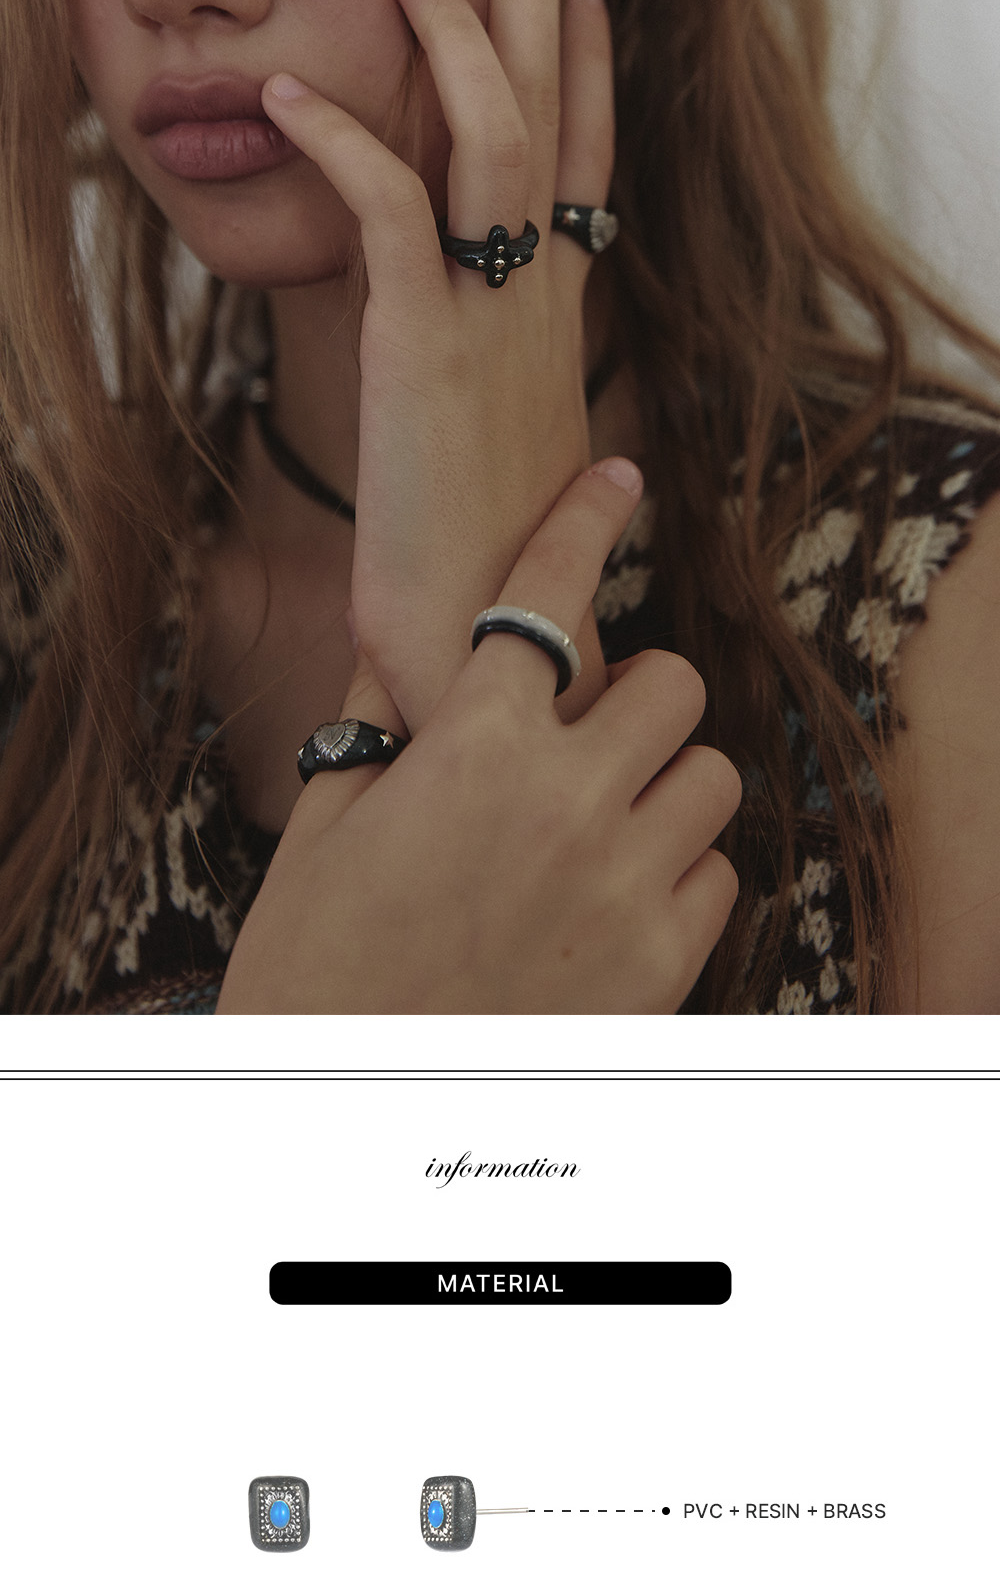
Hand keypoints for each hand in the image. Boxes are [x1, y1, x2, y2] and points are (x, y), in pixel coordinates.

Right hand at [216, 456, 741, 1015]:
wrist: (346, 1111)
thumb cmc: (313, 965)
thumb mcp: (324, 824)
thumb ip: (378, 721)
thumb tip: (404, 644)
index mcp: (474, 747)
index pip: (549, 594)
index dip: (587, 518)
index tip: (615, 479)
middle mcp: (565, 801)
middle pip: (671, 683)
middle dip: (636, 692)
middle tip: (592, 727)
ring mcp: (623, 886)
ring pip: (708, 776)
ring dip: (665, 781)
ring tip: (609, 813)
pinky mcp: (660, 968)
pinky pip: (717, 877)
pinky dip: (681, 870)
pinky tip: (621, 888)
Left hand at [262, 0, 616, 725]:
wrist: (489, 644)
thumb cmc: (486, 550)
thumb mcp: (494, 421)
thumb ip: (483, 348)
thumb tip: (459, 308)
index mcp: (557, 303)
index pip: (585, 144)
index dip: (587, 48)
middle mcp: (540, 291)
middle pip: (554, 104)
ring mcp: (489, 313)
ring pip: (492, 135)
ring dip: (457, 36)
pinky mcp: (424, 345)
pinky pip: (392, 214)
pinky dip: (345, 143)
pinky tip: (291, 96)